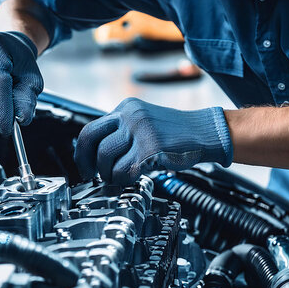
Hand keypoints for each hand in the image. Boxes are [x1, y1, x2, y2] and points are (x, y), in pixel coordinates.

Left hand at [74, 98, 232, 184]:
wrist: (206, 133)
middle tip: (96, 176)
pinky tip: (133, 177)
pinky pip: (124, 171)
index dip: (82, 152)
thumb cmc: (176, 133)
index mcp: (126, 108)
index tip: (85, 166)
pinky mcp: (151, 148)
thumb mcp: (144, 122)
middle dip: (90, 165)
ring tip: (119, 177)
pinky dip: (124, 179)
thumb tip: (96, 155)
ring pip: (106, 158)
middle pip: (92, 142)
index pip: (89, 129)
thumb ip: (122, 133)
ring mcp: (140, 131)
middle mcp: (130, 116)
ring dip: (109, 174)